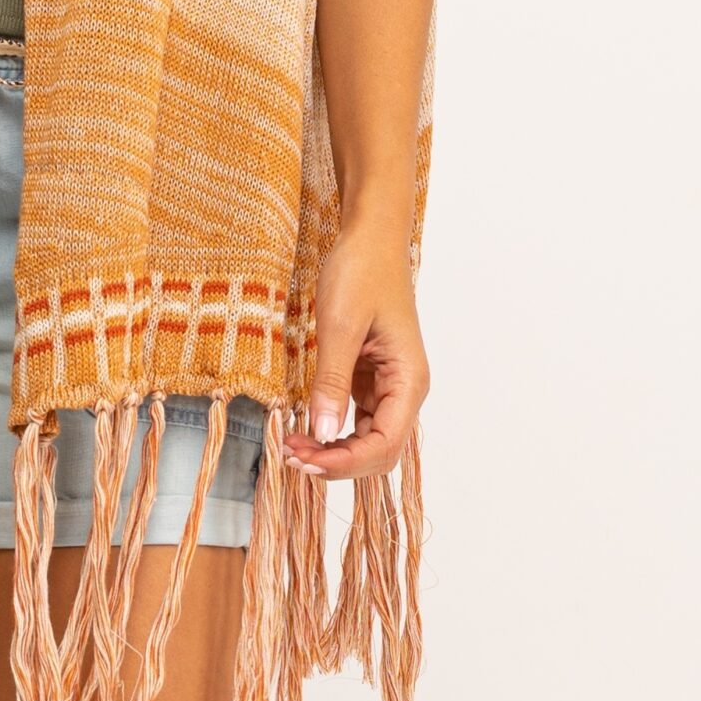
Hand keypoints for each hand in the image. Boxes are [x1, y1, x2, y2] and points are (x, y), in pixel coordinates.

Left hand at [282, 223, 428, 480]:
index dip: (346, 462)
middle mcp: (405, 389)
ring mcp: (388, 385)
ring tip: (292, 447)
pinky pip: (355, 418)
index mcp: (409, 380)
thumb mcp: (340, 325)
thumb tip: (321, 431)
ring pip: (366, 439)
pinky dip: (330, 430)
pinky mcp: (370, 377)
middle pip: (379, 451)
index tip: (305, 461)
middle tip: (291, 457)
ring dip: (332, 450)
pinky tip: (303, 430)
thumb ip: (332, 380)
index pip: (385, 445)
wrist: (369, 238)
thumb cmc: (361, 271)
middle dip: (337, 462)